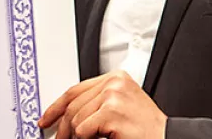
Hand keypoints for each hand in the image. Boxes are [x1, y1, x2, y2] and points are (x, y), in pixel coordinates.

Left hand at [39, 70, 167, 138]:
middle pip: (73, 104)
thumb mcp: (119, 106)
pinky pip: (83, 130)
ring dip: (78, 137)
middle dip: (63, 127)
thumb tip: (68, 114)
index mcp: (116, 77)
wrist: (164, 137)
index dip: (57, 105)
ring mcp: (113, 94)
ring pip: (76, 119)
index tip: (47, 118)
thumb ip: (97, 102)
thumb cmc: (143, 129)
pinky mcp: (111, 110)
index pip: (76, 89)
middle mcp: (114, 81)